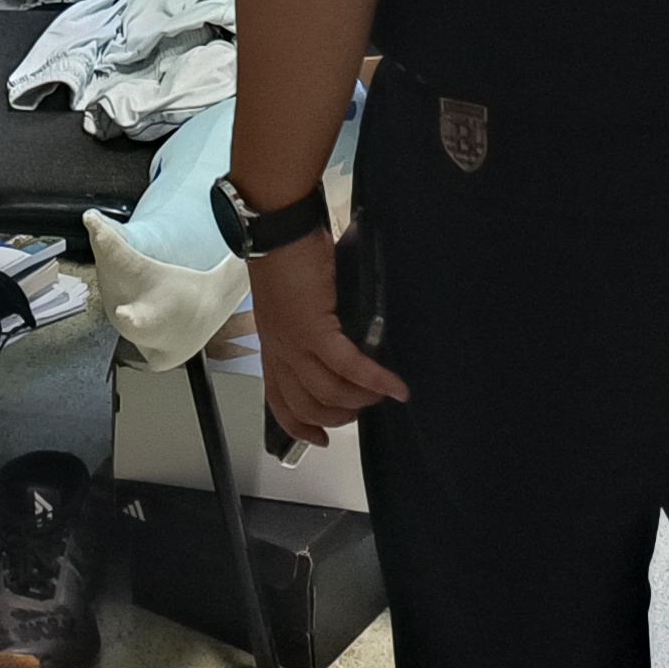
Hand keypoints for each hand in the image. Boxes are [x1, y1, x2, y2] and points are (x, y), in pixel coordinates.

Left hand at [247, 230, 405, 446]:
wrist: (278, 228)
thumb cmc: (288, 255)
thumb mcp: (292, 301)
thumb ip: (310, 325)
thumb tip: (341, 337)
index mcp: (274, 345)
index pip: (280, 400)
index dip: (299, 425)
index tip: (319, 439)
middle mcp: (280, 350)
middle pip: (306, 404)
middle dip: (338, 416)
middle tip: (363, 408)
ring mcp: (294, 342)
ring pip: (327, 393)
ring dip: (359, 400)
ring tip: (382, 396)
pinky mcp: (313, 329)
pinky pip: (346, 366)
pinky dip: (373, 379)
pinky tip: (395, 386)